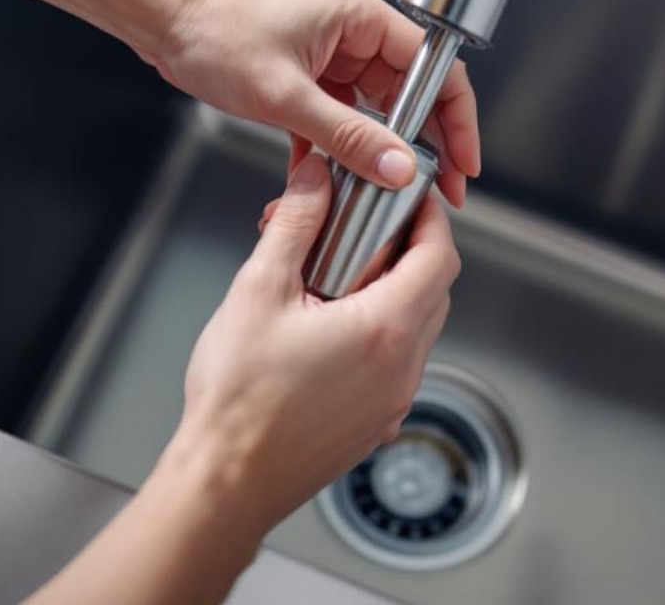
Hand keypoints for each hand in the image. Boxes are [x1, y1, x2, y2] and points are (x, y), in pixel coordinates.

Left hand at [151, 0, 479, 206]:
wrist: (159, 19)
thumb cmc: (212, 31)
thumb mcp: (286, 95)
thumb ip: (348, 136)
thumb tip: (398, 166)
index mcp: (358, 16)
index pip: (433, 66)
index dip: (455, 117)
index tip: (463, 161)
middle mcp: (350, 30)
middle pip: (409, 91)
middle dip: (421, 143)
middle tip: (435, 188)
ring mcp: (327, 52)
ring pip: (373, 108)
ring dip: (374, 149)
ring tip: (382, 190)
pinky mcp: (303, 73)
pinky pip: (338, 115)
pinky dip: (336, 147)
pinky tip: (331, 180)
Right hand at [167, 153, 458, 529]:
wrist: (225, 483)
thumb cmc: (238, 401)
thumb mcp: (258, 290)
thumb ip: (295, 225)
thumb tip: (314, 179)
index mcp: (385, 329)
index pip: (439, 255)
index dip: (428, 218)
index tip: (408, 197)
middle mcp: (402, 368)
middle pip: (433, 289)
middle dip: (404, 250)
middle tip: (360, 229)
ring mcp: (393, 401)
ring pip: (416, 327)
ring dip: (389, 293)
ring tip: (331, 278)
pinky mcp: (375, 422)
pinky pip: (396, 363)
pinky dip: (377, 334)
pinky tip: (325, 328)